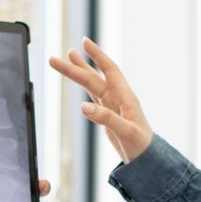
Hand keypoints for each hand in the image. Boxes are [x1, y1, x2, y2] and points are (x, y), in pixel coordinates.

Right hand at [49, 37, 152, 162]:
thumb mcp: (125, 131)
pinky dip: (84, 86)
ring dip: (80, 71)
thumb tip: (83, 106)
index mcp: (125, 96)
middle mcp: (118, 97)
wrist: (146, 159)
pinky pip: (94, 95)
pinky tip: (79, 79)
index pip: (109, 70)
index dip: (97, 55)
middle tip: (54, 59)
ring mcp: (112, 105)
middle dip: (74, 66)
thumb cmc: (141, 145)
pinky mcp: (107, 114)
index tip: (84, 42)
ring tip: (68, 56)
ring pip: (92, 84)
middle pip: (93, 77)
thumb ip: (105, 118)